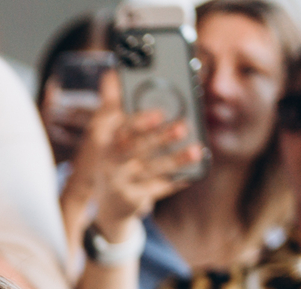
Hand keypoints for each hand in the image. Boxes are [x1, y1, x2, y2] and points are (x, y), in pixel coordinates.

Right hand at [76, 72, 202, 241]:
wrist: (104, 202)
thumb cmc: (111, 155)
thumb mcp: (104, 129)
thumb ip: (111, 102)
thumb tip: (112, 73)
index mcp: (104, 140)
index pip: (120, 129)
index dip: (139, 121)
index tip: (158, 113)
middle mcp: (109, 161)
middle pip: (134, 148)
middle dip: (158, 138)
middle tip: (182, 126)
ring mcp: (119, 182)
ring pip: (149, 169)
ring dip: (173, 160)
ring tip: (196, 149)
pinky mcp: (131, 199)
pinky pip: (156, 189)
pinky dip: (175, 182)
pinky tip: (192, 173)